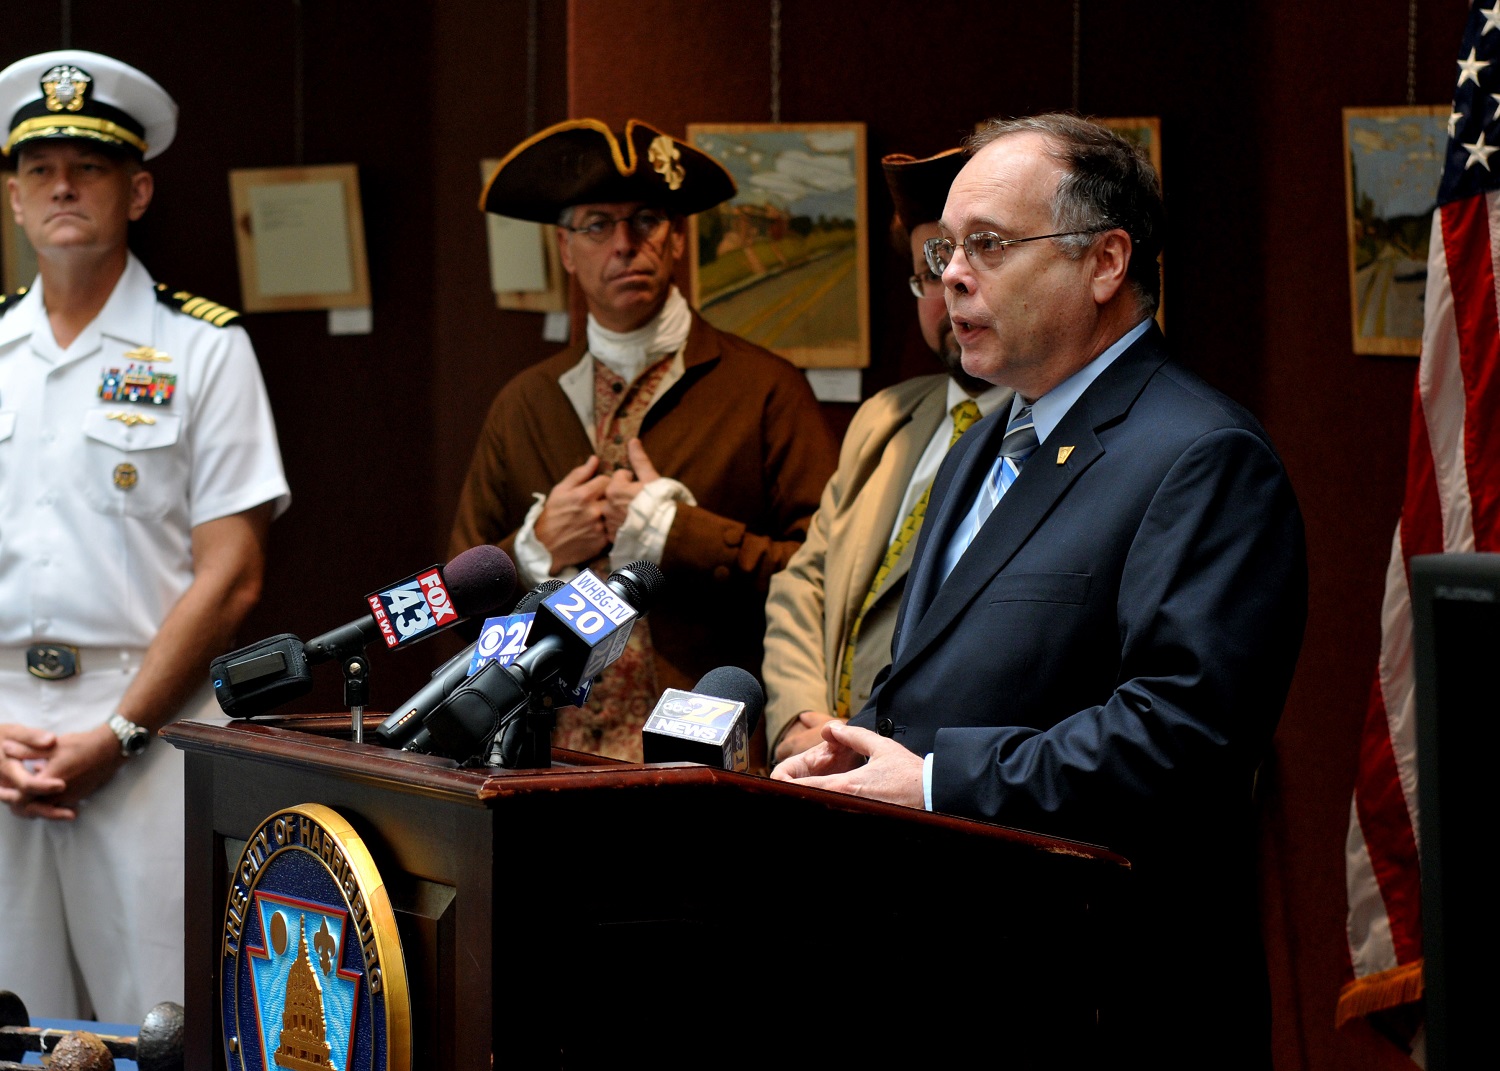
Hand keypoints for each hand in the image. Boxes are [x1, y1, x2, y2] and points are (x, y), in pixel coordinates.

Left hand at [8, 726, 124, 820]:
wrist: (111, 749)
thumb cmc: (82, 745)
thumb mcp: (52, 745)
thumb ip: (27, 751)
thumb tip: (5, 748)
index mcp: (48, 781)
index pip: (22, 799)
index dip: (11, 797)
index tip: (6, 791)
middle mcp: (59, 794)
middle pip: (32, 808)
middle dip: (21, 804)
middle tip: (13, 795)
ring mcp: (70, 798)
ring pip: (46, 808)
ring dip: (36, 803)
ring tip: (28, 792)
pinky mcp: (79, 797)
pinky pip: (59, 805)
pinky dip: (50, 800)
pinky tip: (49, 786)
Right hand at [534, 456, 610, 567]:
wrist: (546, 546)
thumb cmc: (552, 515)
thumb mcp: (560, 490)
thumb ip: (579, 474)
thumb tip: (595, 459)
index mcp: (583, 495)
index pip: (607, 480)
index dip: (604, 482)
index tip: (599, 487)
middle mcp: (594, 511)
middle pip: (614, 496)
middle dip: (610, 496)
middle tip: (603, 500)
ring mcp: (600, 527)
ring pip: (616, 513)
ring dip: (612, 512)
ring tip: (603, 513)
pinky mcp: (602, 542)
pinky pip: (614, 529)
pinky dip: (610, 527)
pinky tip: (600, 526)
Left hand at [602, 439, 659, 539]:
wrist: (667, 532)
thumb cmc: (661, 502)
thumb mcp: (651, 478)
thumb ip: (639, 460)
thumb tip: (633, 440)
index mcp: (614, 489)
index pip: (619, 477)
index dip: (631, 481)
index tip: (641, 488)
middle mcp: (607, 506)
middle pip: (613, 495)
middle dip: (624, 496)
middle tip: (640, 503)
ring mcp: (610, 524)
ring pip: (613, 512)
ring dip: (621, 512)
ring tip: (638, 517)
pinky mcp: (613, 539)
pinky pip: (614, 529)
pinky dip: (621, 528)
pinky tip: (633, 528)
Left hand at [771, 720, 924, 808]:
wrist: (933, 794)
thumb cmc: (909, 773)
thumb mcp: (880, 747)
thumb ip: (851, 736)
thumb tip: (830, 729)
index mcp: (844, 787)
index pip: (803, 788)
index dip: (786, 785)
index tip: (782, 780)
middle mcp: (845, 805)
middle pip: (809, 803)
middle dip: (798, 795)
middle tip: (795, 787)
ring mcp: (855, 815)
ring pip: (823, 810)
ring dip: (816, 801)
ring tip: (812, 792)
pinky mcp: (866, 821)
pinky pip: (841, 815)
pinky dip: (833, 808)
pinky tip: (834, 801)